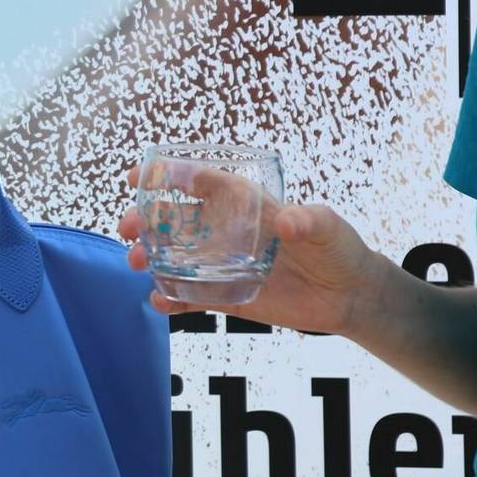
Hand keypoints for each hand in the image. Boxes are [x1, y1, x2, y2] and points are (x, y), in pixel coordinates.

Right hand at [118, 162, 383, 332]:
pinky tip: (160, 302)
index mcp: (243, 204)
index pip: (198, 181)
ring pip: (174, 258)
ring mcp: (222, 265)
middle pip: (173, 220)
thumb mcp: (328, 228)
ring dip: (149, 258)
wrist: (348, 296)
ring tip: (137, 263)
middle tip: (127, 229)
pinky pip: (190, 297)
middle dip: (143, 220)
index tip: (136, 176)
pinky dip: (171, 300)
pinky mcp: (226, 296)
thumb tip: (288, 222)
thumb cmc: (338, 249)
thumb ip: (309, 221)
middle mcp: (225, 231)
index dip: (165, 175)